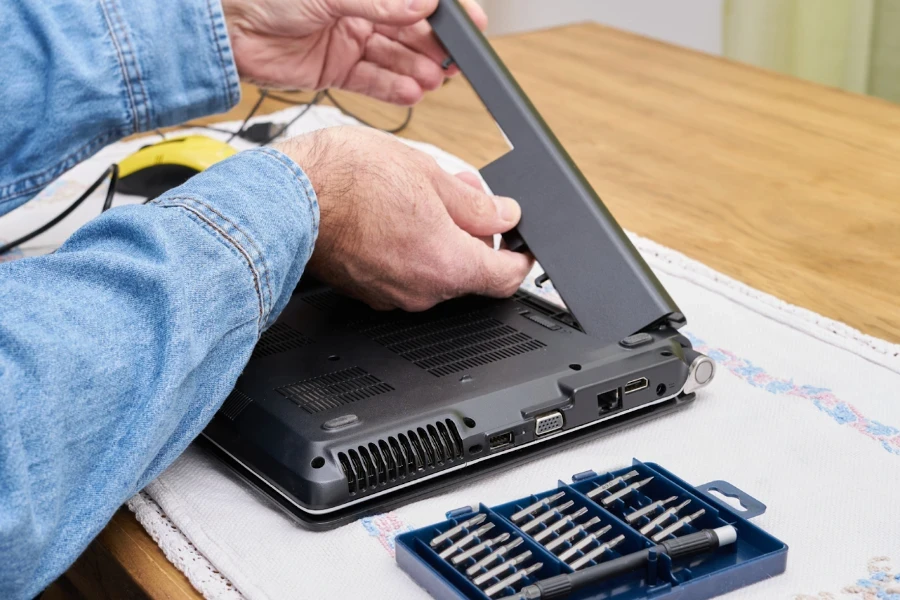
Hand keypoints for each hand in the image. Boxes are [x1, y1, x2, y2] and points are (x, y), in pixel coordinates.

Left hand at [222, 0, 487, 104]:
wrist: (223, 28)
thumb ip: (380, 2)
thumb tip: (423, 5)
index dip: (446, 11)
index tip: (471, 25)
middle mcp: (359, 8)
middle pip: (410, 29)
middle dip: (434, 46)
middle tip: (454, 62)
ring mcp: (348, 38)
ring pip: (395, 56)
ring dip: (417, 69)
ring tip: (434, 81)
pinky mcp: (335, 68)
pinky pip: (373, 79)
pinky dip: (393, 87)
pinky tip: (412, 92)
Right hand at [276, 127, 532, 310]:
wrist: (284, 199)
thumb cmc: (348, 181)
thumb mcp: (428, 174)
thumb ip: (475, 203)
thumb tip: (503, 214)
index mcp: (447, 265)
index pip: (507, 277)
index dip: (522, 258)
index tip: (523, 244)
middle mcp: (422, 292)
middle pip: (469, 272)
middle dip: (474, 236)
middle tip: (462, 195)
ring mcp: (391, 296)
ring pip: (434, 271)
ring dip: (439, 241)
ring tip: (418, 197)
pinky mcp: (366, 292)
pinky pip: (403, 275)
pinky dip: (409, 251)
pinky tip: (392, 217)